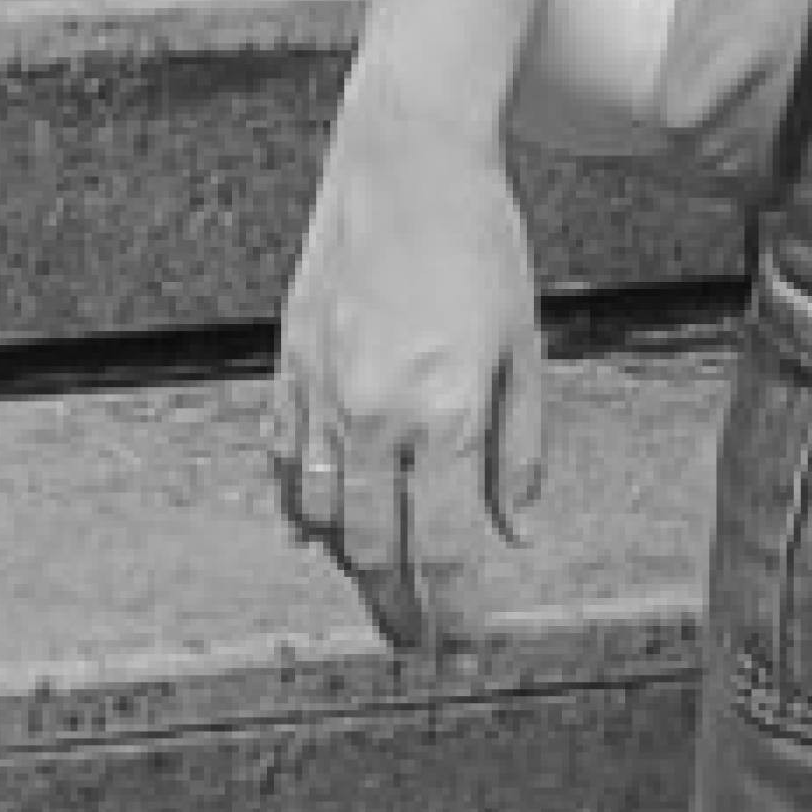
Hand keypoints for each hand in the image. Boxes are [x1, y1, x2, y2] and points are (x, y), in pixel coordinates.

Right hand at [267, 101, 544, 658]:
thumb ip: (519, 449)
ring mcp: (321, 395)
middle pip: (375, 554)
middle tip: (419, 644)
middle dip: (399, 613)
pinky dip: (306, 506)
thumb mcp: (524, 345)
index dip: (455, 615)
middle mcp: (375, 417)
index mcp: (447, 414)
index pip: (445, 552)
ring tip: (382, 588)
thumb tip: (514, 532)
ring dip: (352, 564)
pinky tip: (324, 523)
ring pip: (324, 520)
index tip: (464, 650)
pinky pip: (287, 466)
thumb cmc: (480, 242)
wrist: (404, 161)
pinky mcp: (288, 370)